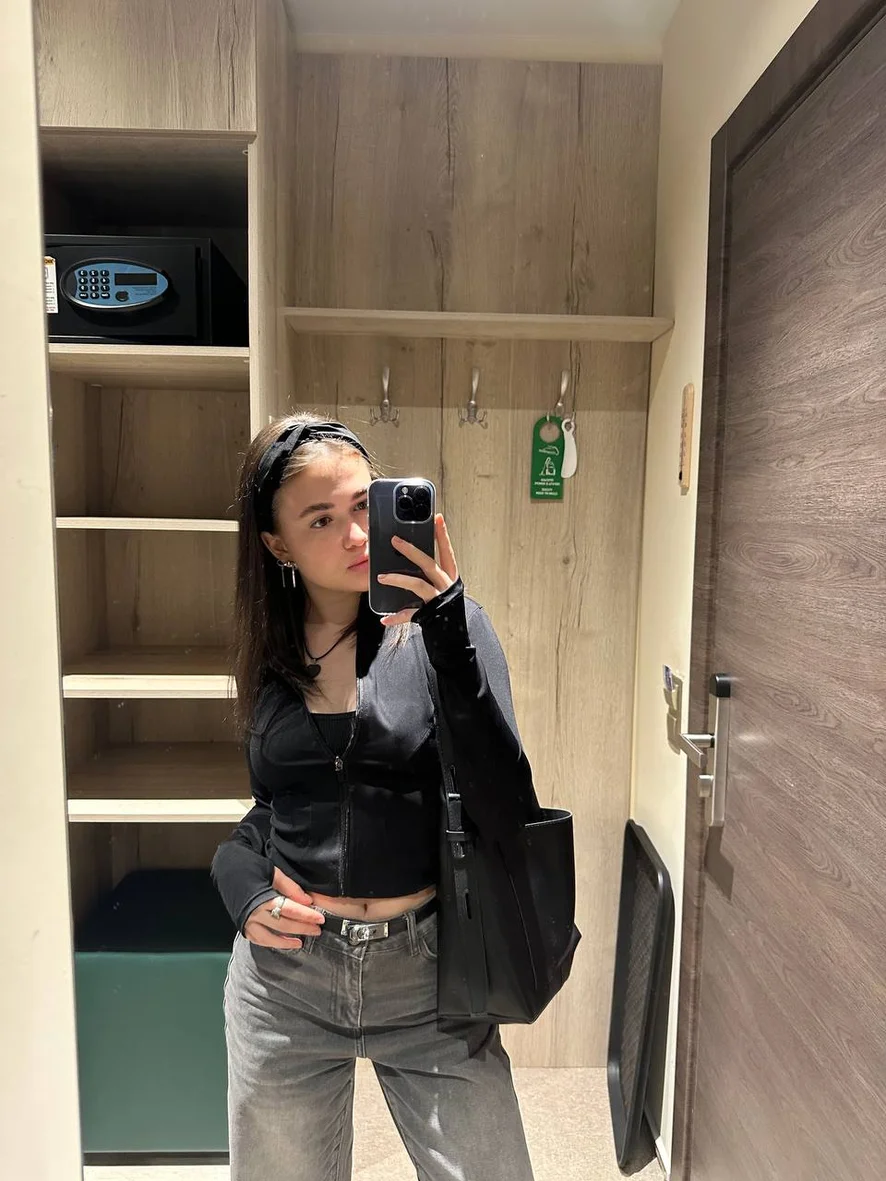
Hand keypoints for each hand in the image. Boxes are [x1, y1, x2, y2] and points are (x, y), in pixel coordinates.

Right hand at [243, 867, 325, 948]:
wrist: (227, 870)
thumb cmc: (251, 867)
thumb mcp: (273, 872)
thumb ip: (290, 887)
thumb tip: (308, 901)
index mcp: (262, 898)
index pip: (290, 910)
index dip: (306, 915)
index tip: (320, 918)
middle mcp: (254, 913)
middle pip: (283, 925)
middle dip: (302, 928)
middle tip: (317, 929)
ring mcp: (246, 922)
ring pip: (269, 938)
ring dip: (286, 942)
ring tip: (301, 942)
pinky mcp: (242, 926)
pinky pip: (258, 940)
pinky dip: (271, 943)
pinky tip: (283, 942)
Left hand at [378, 512, 458, 626]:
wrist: (454, 638)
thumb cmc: (446, 610)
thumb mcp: (442, 589)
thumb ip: (430, 576)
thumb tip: (409, 561)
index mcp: (450, 577)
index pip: (447, 552)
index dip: (442, 535)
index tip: (437, 518)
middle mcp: (446, 586)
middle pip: (429, 564)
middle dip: (411, 551)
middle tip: (395, 540)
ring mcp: (439, 600)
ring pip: (417, 584)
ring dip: (398, 579)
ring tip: (381, 577)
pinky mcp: (430, 615)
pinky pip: (410, 614)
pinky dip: (397, 617)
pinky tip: (385, 618)